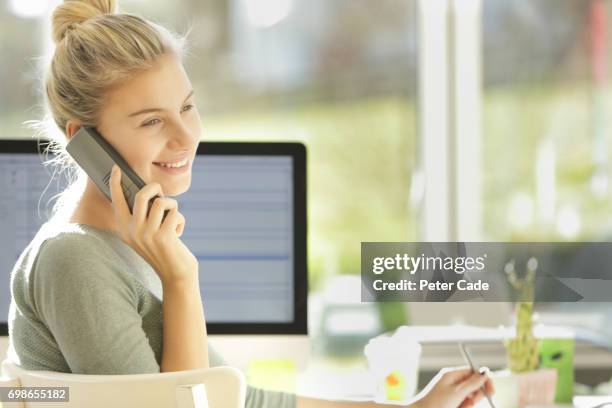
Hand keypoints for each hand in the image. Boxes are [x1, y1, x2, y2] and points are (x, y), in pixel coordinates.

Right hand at [109, 164, 198, 286]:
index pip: (116, 201)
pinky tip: (179, 233)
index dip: (115, 183)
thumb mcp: (145, 235)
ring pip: (161, 202)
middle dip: (156, 188)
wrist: (175, 274)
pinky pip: (175, 213)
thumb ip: (142, 217)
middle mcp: (132, 231)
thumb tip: (150, 193)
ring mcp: (147, 234)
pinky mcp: (163, 236)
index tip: (116, 168)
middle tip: (162, 193)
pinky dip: (181, 220)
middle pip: (142, 195)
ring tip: (173, 218)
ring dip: (173, 207)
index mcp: (124, 229)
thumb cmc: (163, 250)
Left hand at [413, 366, 494, 407]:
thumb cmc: (436, 403)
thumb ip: (473, 383)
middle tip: (470, 403)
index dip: (484, 380)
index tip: (491, 391)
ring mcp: (452, 393)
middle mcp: (453, 382)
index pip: (474, 372)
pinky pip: (465, 405)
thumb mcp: (457, 393)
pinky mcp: (452, 403)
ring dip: (469, 405)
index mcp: (452, 375)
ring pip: (471, 398)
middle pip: (474, 386)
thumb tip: (485, 372)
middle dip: (476, 396)